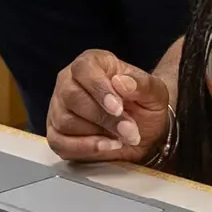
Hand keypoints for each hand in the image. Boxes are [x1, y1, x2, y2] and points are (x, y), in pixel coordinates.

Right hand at [46, 49, 171, 162]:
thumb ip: (143, 85)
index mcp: (92, 63)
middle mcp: (68, 82)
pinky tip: (107, 147)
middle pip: (72, 97)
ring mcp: (59, 108)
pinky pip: (59, 143)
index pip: (84, 69)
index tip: (118, 107)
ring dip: (97, 134)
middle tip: (129, 130)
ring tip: (123, 138)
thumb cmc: (144, 104)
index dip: (98, 88)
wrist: (142, 130)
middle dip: (102, 117)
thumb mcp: (155, 93)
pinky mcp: (56, 133)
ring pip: (66, 121)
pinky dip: (84, 148)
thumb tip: (122, 83)